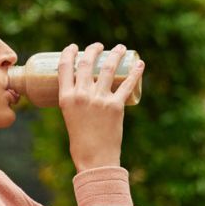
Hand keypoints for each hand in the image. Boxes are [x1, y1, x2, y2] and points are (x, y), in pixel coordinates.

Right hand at [59, 43, 144, 171]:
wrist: (95, 159)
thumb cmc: (81, 142)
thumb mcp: (70, 117)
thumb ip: (76, 102)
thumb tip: (86, 90)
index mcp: (66, 97)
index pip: (65, 67)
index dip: (69, 53)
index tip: (74, 47)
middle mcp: (82, 95)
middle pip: (86, 63)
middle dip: (93, 49)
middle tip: (99, 46)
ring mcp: (100, 99)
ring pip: (108, 68)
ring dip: (115, 54)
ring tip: (119, 48)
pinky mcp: (116, 106)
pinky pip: (127, 85)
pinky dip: (135, 73)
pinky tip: (139, 64)